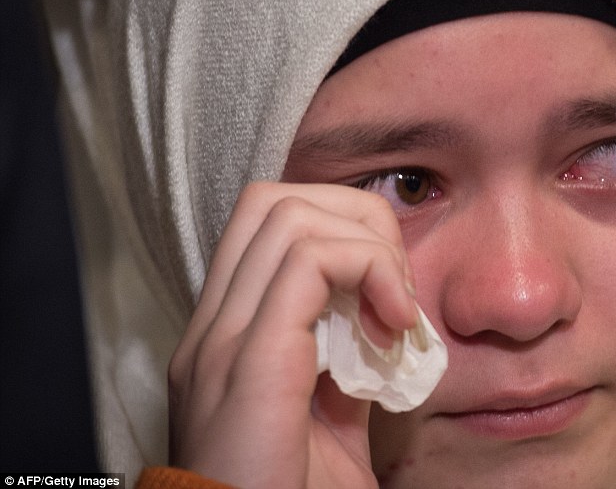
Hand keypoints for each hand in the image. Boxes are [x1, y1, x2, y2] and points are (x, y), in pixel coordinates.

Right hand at [167, 182, 416, 488]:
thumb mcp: (326, 419)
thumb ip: (345, 363)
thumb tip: (385, 318)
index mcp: (227, 333)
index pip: (268, 222)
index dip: (342, 230)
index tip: (389, 293)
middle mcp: (214, 325)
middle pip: (278, 200)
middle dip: (358, 221)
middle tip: (397, 288)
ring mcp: (224, 338)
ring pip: (291, 213)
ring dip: (367, 247)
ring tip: (396, 311)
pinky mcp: (249, 359)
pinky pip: (310, 262)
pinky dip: (368, 272)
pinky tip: (394, 327)